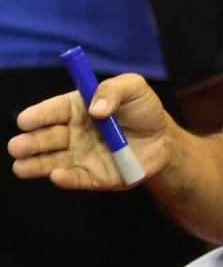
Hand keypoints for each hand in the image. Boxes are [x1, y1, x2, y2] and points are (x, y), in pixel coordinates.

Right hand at [7, 74, 167, 190]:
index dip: (38, 115)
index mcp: (77, 108)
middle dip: (30, 142)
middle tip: (16, 147)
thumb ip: (113, 90)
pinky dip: (65, 178)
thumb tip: (96, 109)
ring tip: (19, 167)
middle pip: (47, 137)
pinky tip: (55, 176)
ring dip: (36, 164)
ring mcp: (81, 156)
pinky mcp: (93, 176)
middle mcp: (73, 133)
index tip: (25, 120)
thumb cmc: (143, 109)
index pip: (53, 110)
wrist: (163, 140)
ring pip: (53, 161)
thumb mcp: (134, 87)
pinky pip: (76, 178)